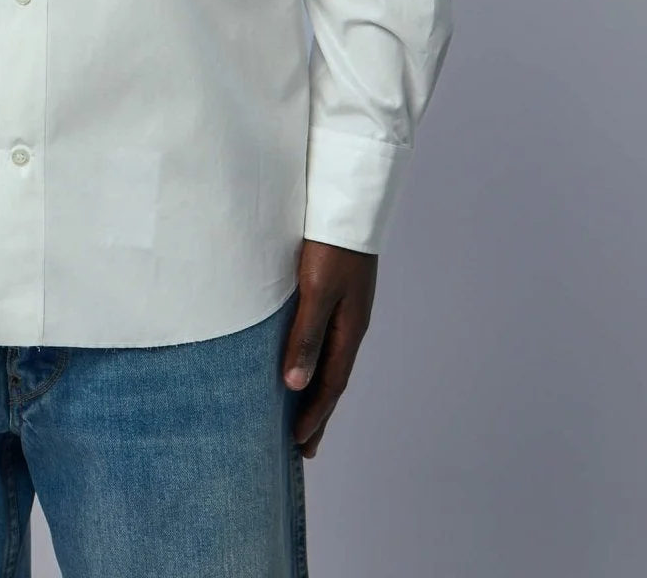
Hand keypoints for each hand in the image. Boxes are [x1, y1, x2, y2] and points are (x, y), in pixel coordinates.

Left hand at [281, 238, 377, 457]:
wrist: (347, 202)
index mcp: (350, 329)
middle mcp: (351, 324)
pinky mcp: (337, 292)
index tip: (298, 443)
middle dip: (319, 411)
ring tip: (302, 410)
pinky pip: (326, 338)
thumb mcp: (316, 291)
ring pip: (330, 358)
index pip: (332, 384)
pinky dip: (315, 359)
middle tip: (304, 445)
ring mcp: (347, 308)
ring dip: (317, 387)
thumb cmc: (331, 244)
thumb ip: (306, 335)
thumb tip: (295, 384)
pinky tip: (304, 359)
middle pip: (334, 377)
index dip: (315, 414)